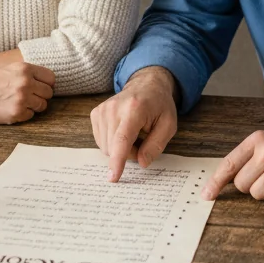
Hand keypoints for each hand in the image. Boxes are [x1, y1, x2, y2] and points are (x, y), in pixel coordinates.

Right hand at [0, 63, 54, 123]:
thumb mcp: (9, 70)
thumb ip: (27, 73)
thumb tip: (47, 83)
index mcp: (25, 68)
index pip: (50, 78)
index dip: (46, 84)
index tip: (39, 88)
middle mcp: (26, 82)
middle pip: (48, 93)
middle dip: (40, 97)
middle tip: (27, 98)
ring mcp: (22, 98)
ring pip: (42, 106)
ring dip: (33, 107)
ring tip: (18, 104)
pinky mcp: (16, 112)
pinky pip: (31, 116)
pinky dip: (23, 115)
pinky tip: (11, 110)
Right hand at [91, 66, 177, 181]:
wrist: (145, 85)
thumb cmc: (159, 105)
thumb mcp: (168, 125)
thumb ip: (156, 145)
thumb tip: (142, 163)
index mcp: (134, 109)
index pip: (122, 139)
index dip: (118, 161)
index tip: (113, 177)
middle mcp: (113, 108)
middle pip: (114, 148)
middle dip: (130, 154)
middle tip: (143, 141)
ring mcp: (102, 110)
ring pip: (106, 148)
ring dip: (121, 149)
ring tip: (133, 134)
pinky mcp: (95, 114)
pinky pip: (101, 142)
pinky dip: (112, 143)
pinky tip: (122, 132)